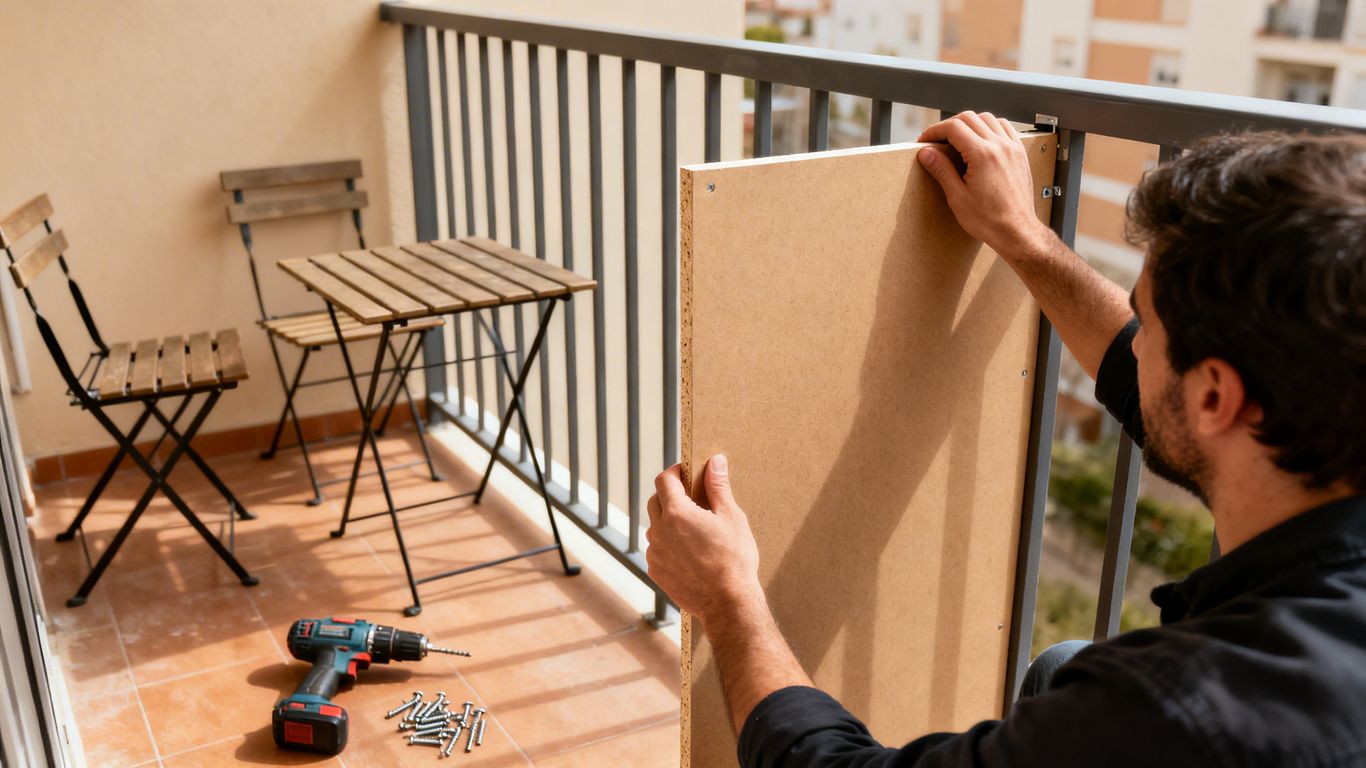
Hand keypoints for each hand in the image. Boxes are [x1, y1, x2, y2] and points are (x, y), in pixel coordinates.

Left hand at [646, 455, 761, 625]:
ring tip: (694, 528)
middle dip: (670, 494)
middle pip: (655, 501)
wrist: (728, 604)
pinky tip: (690, 551)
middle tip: (693, 499)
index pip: (664, 480)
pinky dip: (668, 543)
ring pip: (655, 526)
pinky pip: (657, 548)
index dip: (675, 472)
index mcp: (677, 513)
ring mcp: (655, 553)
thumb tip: (715, 461)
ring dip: (669, 520)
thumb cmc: (734, 560)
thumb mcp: (732, 518)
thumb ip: (718, 487)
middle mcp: (659, 531)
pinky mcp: (656, 571)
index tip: (687, 473)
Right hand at [917, 111, 1055, 258]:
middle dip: (949, 125)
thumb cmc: (990, 220)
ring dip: (970, 123)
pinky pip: (1005, 127)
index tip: (926, 139)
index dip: (935, 130)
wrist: (1016, 231)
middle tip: (938, 140)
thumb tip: (926, 153)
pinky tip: (982, 140)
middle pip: (969, 118)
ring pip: (988, 118)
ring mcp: (1012, 148)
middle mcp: (1000, 146)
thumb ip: (942, 170)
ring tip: (958, 139)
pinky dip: (990, 127)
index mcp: (983, 155)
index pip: (954, 127)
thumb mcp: (957, 197)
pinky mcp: (1020, 153)